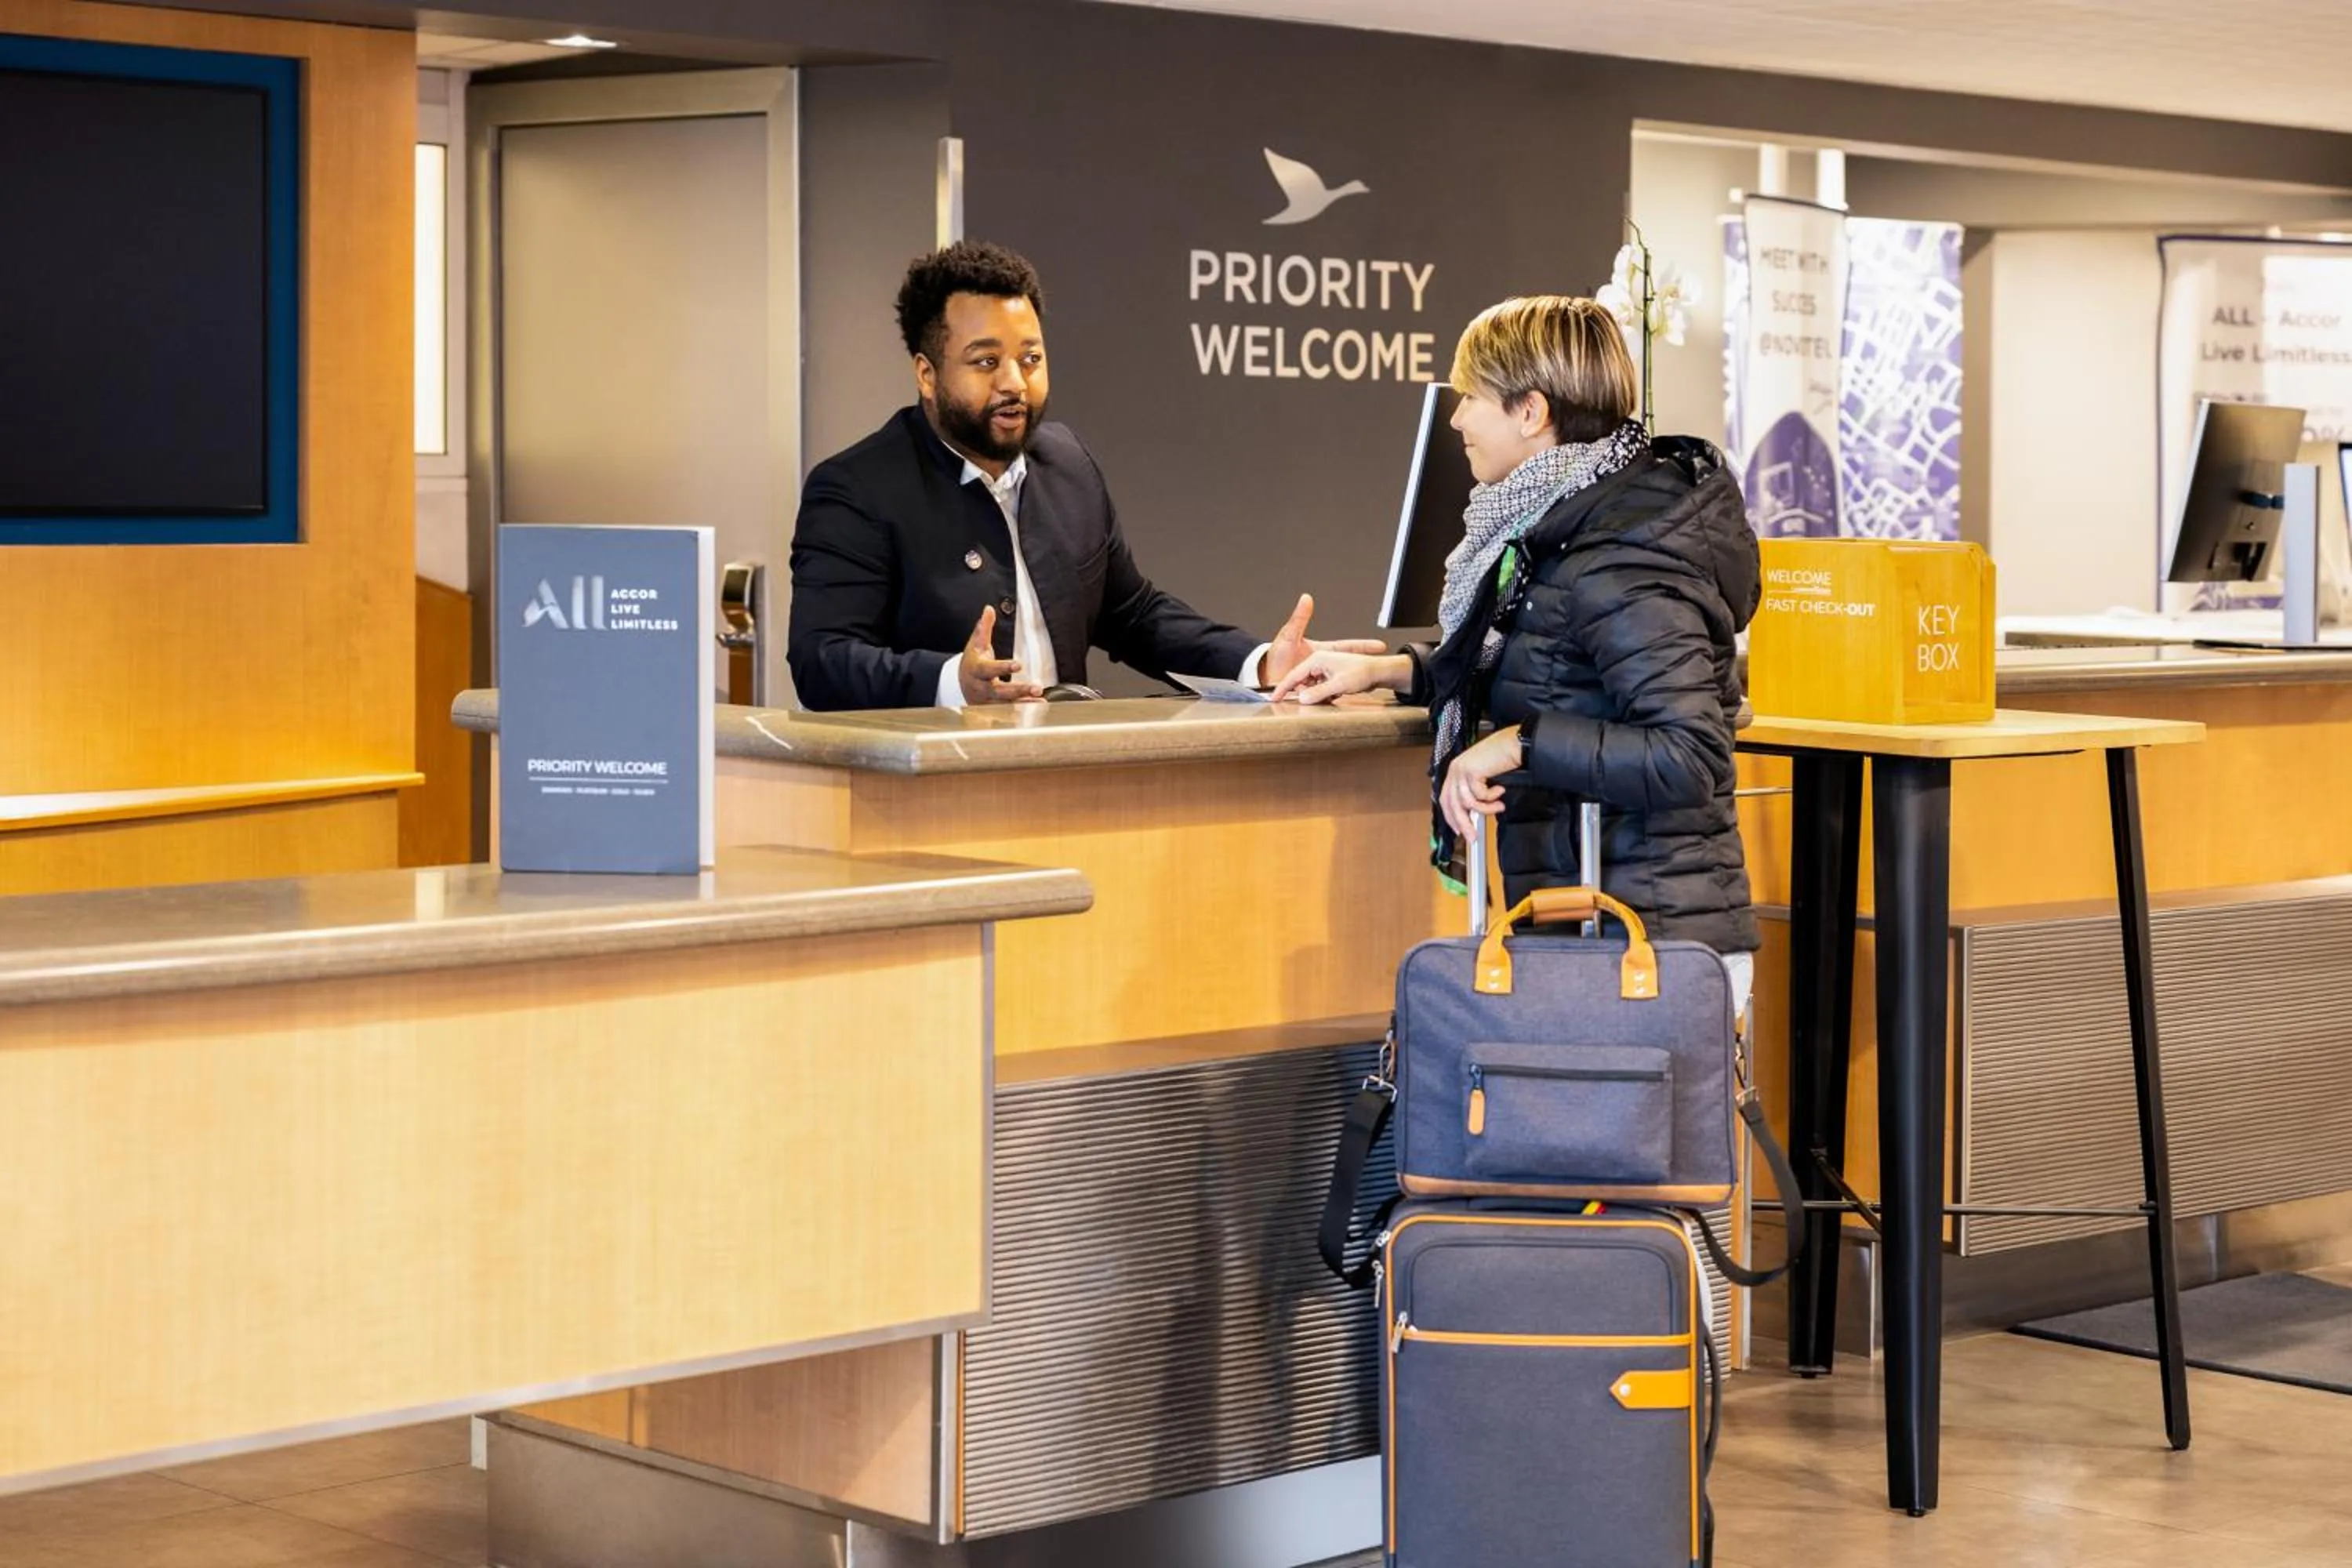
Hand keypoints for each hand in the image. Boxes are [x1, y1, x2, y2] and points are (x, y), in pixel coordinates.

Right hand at [957, 606, 1042, 704]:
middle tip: (1036, 687)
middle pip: (999, 691)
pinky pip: (1009, 709)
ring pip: (1006, 703)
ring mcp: (986, 700)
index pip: (989, 669)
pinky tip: (1038, 704)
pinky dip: (1024, 707)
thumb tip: (989, 609)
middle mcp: (981, 687)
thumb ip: (984, 627)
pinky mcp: (993, 708)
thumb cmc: (973, 661)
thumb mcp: (976, 643)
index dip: (1003, 667)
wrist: (960, 682)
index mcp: (976, 670)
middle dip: (1018, 690)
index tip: (1019, 664)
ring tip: (1040, 699)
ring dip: (1024, 702)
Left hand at [1262, 592, 1387, 686]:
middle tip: (1376, 672)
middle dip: (1359, 671)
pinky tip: (1332, 700)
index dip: (1363, 646)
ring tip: (1348, 689)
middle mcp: (1321, 667)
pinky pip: (1324, 696)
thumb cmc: (1274, 656)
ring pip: (1334, 684)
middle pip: (1344, 669)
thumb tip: (1306, 598)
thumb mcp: (1288, 636)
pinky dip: (1327, 698)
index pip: (1346, 647)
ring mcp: (1317, 681)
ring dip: (1340, 688)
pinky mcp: (1312, 694)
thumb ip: (1299, 619)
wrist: (1263, 677)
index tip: (1380, 646)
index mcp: (1320, 653)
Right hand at [1271, 649, 1397, 704]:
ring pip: (1311, 686)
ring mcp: (1325, 669)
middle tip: (1315, 701)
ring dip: (1316, 694)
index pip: (1294, 675)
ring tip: (1331, 696)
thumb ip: (1319, 693)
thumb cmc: (1361, 673)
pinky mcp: (1331, 676)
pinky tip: (1334, 696)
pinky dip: (1324, 694)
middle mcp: (1319, 662)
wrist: (1379, 671)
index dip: (1283, 688)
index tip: (1273, 699)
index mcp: (1317, 659)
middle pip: (1302, 681)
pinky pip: (1320, 687)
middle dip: (1305, 693)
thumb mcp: (1339, 685)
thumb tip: (1303, 700)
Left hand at [1440, 726, 1520, 838]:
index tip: (1458, 830)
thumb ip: (1474, 792)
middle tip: (1472, 837)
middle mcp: (1455, 770)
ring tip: (1499, 807)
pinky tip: (1500, 791)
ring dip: (1486, 809)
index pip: (1446, 799)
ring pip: (1467, 802)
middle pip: (1453, 804)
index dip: (1451, 816)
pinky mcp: (1471, 771)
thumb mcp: (1483, 777)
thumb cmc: (1500, 757)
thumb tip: (1474, 815)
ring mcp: (1461, 770)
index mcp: (1455, 771)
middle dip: (1463, 823)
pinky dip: (1492, 797)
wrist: (1512, 744)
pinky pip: (1480, 795)